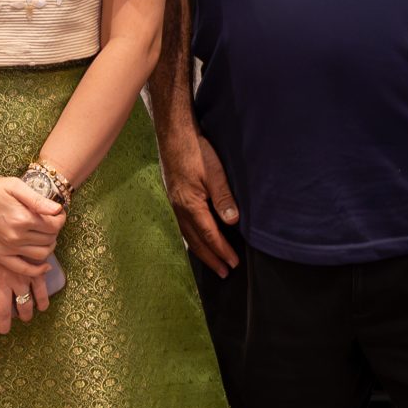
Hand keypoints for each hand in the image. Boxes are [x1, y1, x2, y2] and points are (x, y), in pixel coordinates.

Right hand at [0, 176, 61, 280]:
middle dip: (55, 230)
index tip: (58, 214)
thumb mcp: (15, 185)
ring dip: (49, 246)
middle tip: (50, 222)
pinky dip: (37, 270)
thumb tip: (58, 210)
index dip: (60, 219)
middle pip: (50, 239)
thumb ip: (37, 200)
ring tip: (44, 236)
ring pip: (42, 254)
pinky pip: (24, 269)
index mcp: (23, 217)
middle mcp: (17, 236)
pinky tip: (44, 265)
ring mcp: (8, 248)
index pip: (55, 225)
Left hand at [0, 243, 50, 345]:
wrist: (17, 220)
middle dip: (4, 325)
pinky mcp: (35, 273)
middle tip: (5, 331)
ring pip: (23, 306)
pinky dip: (42, 302)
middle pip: (2, 311)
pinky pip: (40, 293)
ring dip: (24, 315)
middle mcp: (3, 281)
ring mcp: (20, 278)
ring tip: (24, 318)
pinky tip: (42, 307)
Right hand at [161, 125, 240, 276]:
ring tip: (212, 262)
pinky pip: (183, 226)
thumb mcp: (214, 172)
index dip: (222, 250)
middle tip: (224, 273)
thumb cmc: (195, 150)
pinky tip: (197, 239)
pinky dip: (192, 238)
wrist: (173, 134)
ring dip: (201, 251)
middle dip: (211, 258)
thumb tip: (232, 222)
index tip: (233, 263)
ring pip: (188, 235)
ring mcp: (175, 204)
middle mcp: (180, 209)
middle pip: (196, 241)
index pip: (210, 235)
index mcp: (190, 205)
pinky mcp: (175, 197)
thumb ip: (223, 197)